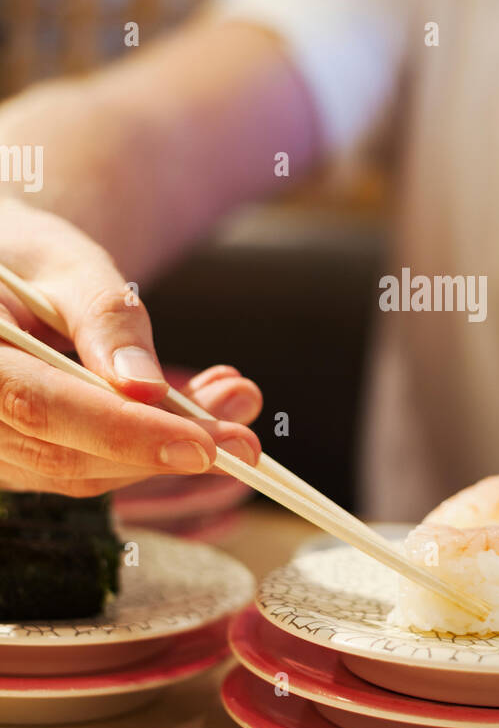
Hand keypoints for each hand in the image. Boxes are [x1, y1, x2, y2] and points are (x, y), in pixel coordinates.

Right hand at [0, 199, 261, 494]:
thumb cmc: (25, 254)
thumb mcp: (67, 265)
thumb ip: (105, 321)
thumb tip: (148, 389)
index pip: (42, 407)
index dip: (126, 433)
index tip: (203, 445)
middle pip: (67, 456)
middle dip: (165, 448)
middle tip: (246, 427)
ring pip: (81, 473)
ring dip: (167, 450)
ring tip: (234, 402)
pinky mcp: (14, 460)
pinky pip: (83, 468)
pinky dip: (147, 449)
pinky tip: (201, 416)